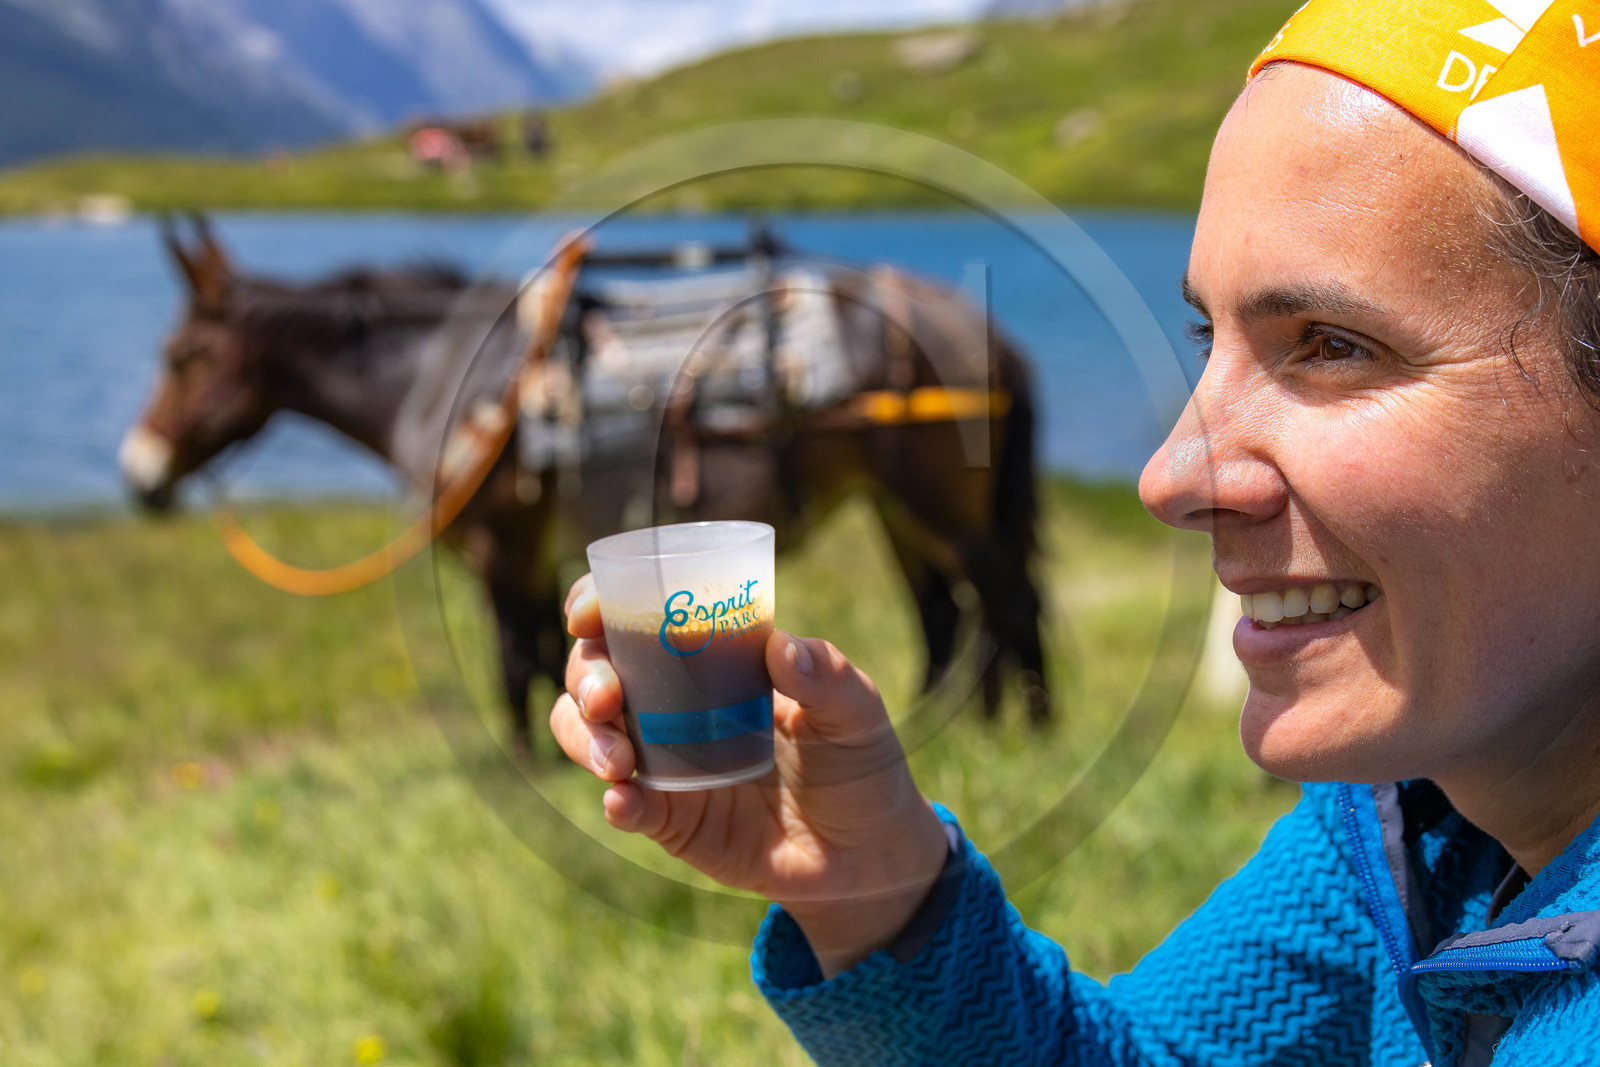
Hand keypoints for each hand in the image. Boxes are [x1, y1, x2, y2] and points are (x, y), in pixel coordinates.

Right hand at [551, 573, 949, 976]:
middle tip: (608, 698)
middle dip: (585, 678)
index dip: (597, 606)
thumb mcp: (855, 710)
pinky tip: (625, 801)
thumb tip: (783, 647)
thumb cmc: (860, 761)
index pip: (635, 617)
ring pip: (588, 735)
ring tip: (618, 761)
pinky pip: (627, 805)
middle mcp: (673, 703)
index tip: (588, 614)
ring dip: (585, 738)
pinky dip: (618, 801)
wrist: (869, 852)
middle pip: (595, 673)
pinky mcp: (672, 820)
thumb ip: (827, 675)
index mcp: (711, 658)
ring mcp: (666, 762)